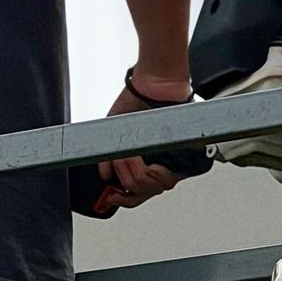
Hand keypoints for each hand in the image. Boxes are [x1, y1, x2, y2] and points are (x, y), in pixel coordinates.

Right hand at [97, 77, 188, 210]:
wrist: (154, 82)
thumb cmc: (138, 100)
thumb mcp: (116, 129)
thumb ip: (110, 154)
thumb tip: (105, 176)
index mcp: (148, 160)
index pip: (138, 194)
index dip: (122, 198)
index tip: (109, 195)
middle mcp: (160, 163)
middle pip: (140, 193)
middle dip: (122, 180)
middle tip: (117, 165)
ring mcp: (170, 160)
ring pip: (143, 185)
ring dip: (126, 169)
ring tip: (126, 153)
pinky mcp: (176, 154)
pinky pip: (152, 174)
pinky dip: (134, 165)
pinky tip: (134, 154)